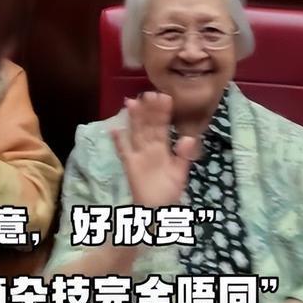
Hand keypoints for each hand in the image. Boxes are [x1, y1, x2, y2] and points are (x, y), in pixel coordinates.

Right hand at [111, 92, 196, 207]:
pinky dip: (118, 141)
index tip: (165, 97)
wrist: (157, 209)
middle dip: (148, 110)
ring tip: (132, 102)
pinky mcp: (130, 164)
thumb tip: (189, 138)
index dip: (163, 113)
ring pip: (136, 132)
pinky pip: (123, 151)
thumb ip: (184, 155)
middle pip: (148, 125)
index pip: (163, 126)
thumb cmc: (169, 190)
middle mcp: (150, 147)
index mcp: (163, 147)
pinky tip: (113, 130)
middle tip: (148, 94)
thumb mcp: (180, 172)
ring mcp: (139, 154)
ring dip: (134, 119)